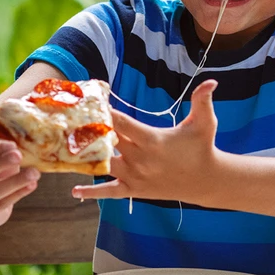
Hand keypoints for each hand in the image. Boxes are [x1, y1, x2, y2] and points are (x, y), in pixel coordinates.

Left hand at [73, 79, 219, 202]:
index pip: (122, 123)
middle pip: (106, 142)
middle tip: (66, 122)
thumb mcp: (205, 122)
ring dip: (84, 158)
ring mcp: (135, 176)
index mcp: (151, 140)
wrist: (206, 181)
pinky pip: (109, 192)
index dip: (105, 111)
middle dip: (88, 131)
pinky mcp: (134, 190)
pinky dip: (92, 193)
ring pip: (103, 166)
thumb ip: (203, 100)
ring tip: (62, 149)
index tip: (90, 101)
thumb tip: (211, 81)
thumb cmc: (202, 147)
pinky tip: (74, 190)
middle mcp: (139, 159)